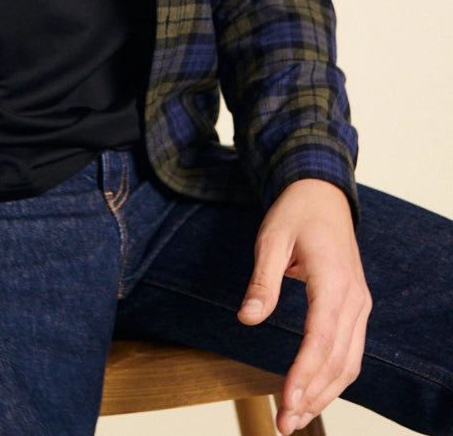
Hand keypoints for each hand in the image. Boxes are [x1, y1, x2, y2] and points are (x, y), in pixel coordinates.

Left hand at [237, 178, 370, 434]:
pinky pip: (350, 352)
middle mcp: (354, 299)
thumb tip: (247, 318)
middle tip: (284, 422)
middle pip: (339, 361)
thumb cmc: (296, 213)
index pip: (321, 340)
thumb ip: (262, 281)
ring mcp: (359, 305)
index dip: (304, 374)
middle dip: (312, 396)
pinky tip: (314, 393)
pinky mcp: (355, 308)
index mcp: (334, 282)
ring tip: (296, 417)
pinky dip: (334, 378)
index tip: (286, 400)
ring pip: (349, 363)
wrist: (322, 194)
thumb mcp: (271, 238)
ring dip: (325, 394)